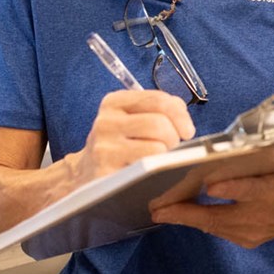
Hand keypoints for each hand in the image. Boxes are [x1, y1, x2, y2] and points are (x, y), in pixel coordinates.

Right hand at [72, 90, 195, 184]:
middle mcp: (106, 122)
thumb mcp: (131, 118)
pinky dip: (156, 171)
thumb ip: (158, 110)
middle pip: (158, 124)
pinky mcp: (106, 173)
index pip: (158, 100)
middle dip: (174, 138)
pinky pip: (145, 171)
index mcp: (115, 102)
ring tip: (161, 160)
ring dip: (166, 156)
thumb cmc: (118, 144)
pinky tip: (152, 173)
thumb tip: (183, 119)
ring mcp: (104, 148)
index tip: (187, 130)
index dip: (181, 115)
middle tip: (173, 148)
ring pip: (155, 148)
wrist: (86, 174)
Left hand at [149, 160, 273, 247]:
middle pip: (220, 215)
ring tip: (159, 209)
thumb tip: (236, 142)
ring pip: (213, 226)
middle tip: (157, 207)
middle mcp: (263, 215)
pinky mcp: (248, 240)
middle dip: (186, 212)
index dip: (231, 188)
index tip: (209, 183)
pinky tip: (179, 213)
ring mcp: (255, 232)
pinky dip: (198, 221)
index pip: (252, 190)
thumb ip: (266, 153)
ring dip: (185, 218)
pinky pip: (218, 230)